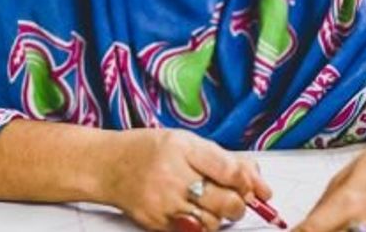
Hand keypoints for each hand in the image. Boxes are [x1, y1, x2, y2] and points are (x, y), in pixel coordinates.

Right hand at [97, 128, 272, 231]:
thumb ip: (222, 158)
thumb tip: (258, 179)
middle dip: (239, 203)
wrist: (108, 166)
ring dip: (220, 216)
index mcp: (181, 148)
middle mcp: (172, 175)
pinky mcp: (157, 223)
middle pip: (226, 202)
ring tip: (210, 203)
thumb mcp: (185, 142)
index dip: (250, 182)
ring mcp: (163, 203)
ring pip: (213, 222)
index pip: (229, 171)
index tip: (258, 188)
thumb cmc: (148, 150)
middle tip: (236, 198)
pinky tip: (193, 212)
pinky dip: (201, 225)